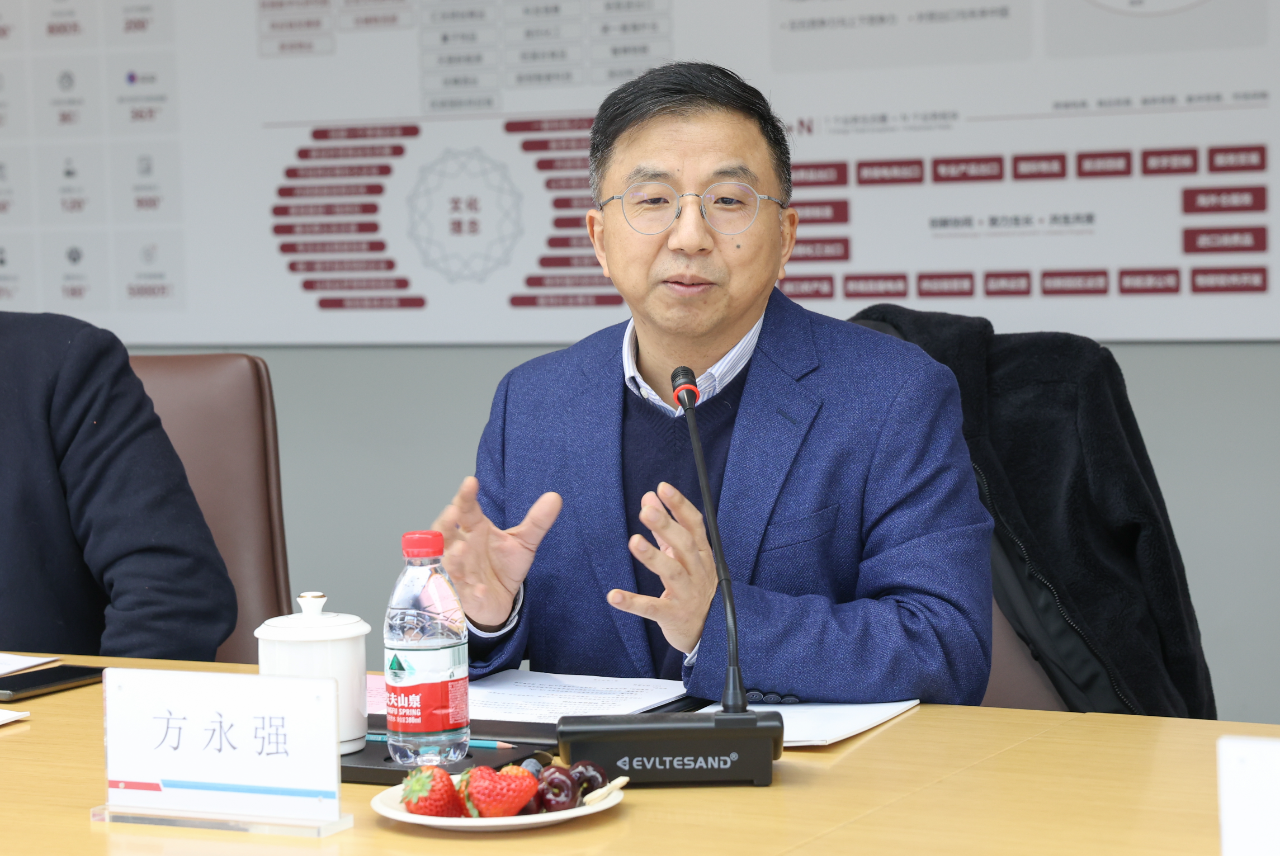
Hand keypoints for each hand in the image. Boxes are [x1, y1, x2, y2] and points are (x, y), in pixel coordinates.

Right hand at [431, 476, 562, 629]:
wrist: (499, 600)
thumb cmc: (503, 566)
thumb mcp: (524, 542)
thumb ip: (537, 521)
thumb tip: (555, 497)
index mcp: (474, 530)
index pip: (466, 509)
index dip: (466, 496)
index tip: (470, 482)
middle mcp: (462, 548)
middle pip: (446, 533)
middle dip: (445, 523)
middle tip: (452, 511)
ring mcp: (460, 572)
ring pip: (449, 563)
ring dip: (453, 556)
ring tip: (461, 548)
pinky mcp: (466, 596)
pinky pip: (465, 593)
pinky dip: (471, 591)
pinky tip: (479, 589)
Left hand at [607, 482, 717, 653]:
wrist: (710, 632)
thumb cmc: (694, 586)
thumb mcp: (683, 556)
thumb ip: (665, 528)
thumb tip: (650, 497)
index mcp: (701, 555)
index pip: (694, 525)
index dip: (680, 506)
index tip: (663, 488)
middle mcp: (698, 572)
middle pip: (684, 545)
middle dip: (667, 526)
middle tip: (647, 511)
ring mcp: (687, 595)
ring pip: (672, 573)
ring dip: (653, 557)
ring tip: (634, 541)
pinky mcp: (673, 616)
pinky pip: (652, 608)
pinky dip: (633, 602)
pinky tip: (614, 595)